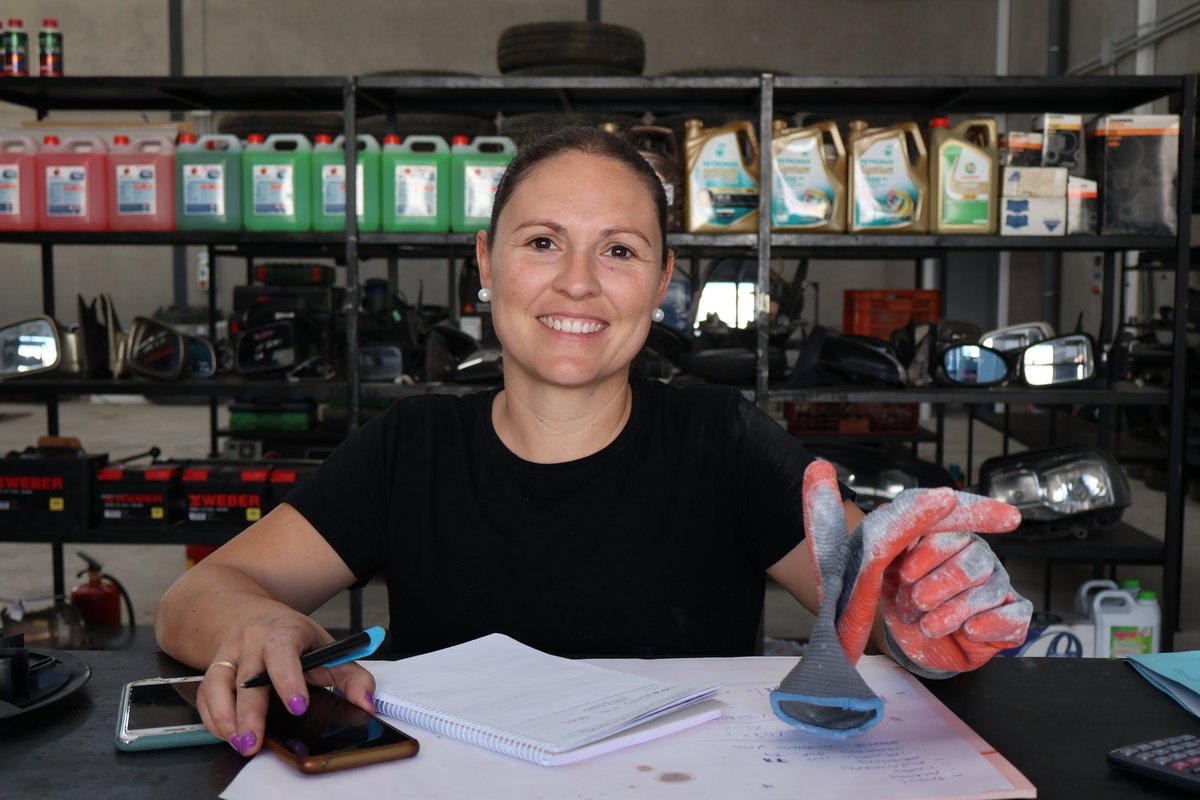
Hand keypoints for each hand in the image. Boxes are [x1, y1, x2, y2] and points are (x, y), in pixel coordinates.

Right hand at [195, 614, 376, 755]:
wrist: (255, 617)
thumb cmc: (295, 638)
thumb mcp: (328, 649)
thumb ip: (351, 676)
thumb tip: (366, 703)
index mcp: (284, 632)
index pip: (283, 652)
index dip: (289, 679)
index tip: (299, 706)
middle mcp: (252, 641)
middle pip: (247, 676)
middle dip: (250, 712)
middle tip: (255, 741)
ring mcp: (229, 653)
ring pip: (218, 684)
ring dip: (224, 717)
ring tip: (238, 742)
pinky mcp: (212, 668)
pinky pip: (205, 693)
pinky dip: (212, 717)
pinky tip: (226, 734)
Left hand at [881, 523, 1033, 676]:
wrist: (912, 642)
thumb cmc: (903, 600)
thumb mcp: (886, 571)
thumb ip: (889, 540)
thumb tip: (887, 508)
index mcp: (952, 537)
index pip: (952, 531)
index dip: (930, 553)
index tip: (906, 575)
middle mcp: (980, 557)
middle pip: (974, 560)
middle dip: (942, 584)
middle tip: (917, 602)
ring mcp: (999, 586)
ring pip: (992, 589)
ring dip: (958, 610)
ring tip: (929, 627)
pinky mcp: (1013, 618)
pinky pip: (1015, 616)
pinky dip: (992, 623)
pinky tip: (969, 630)